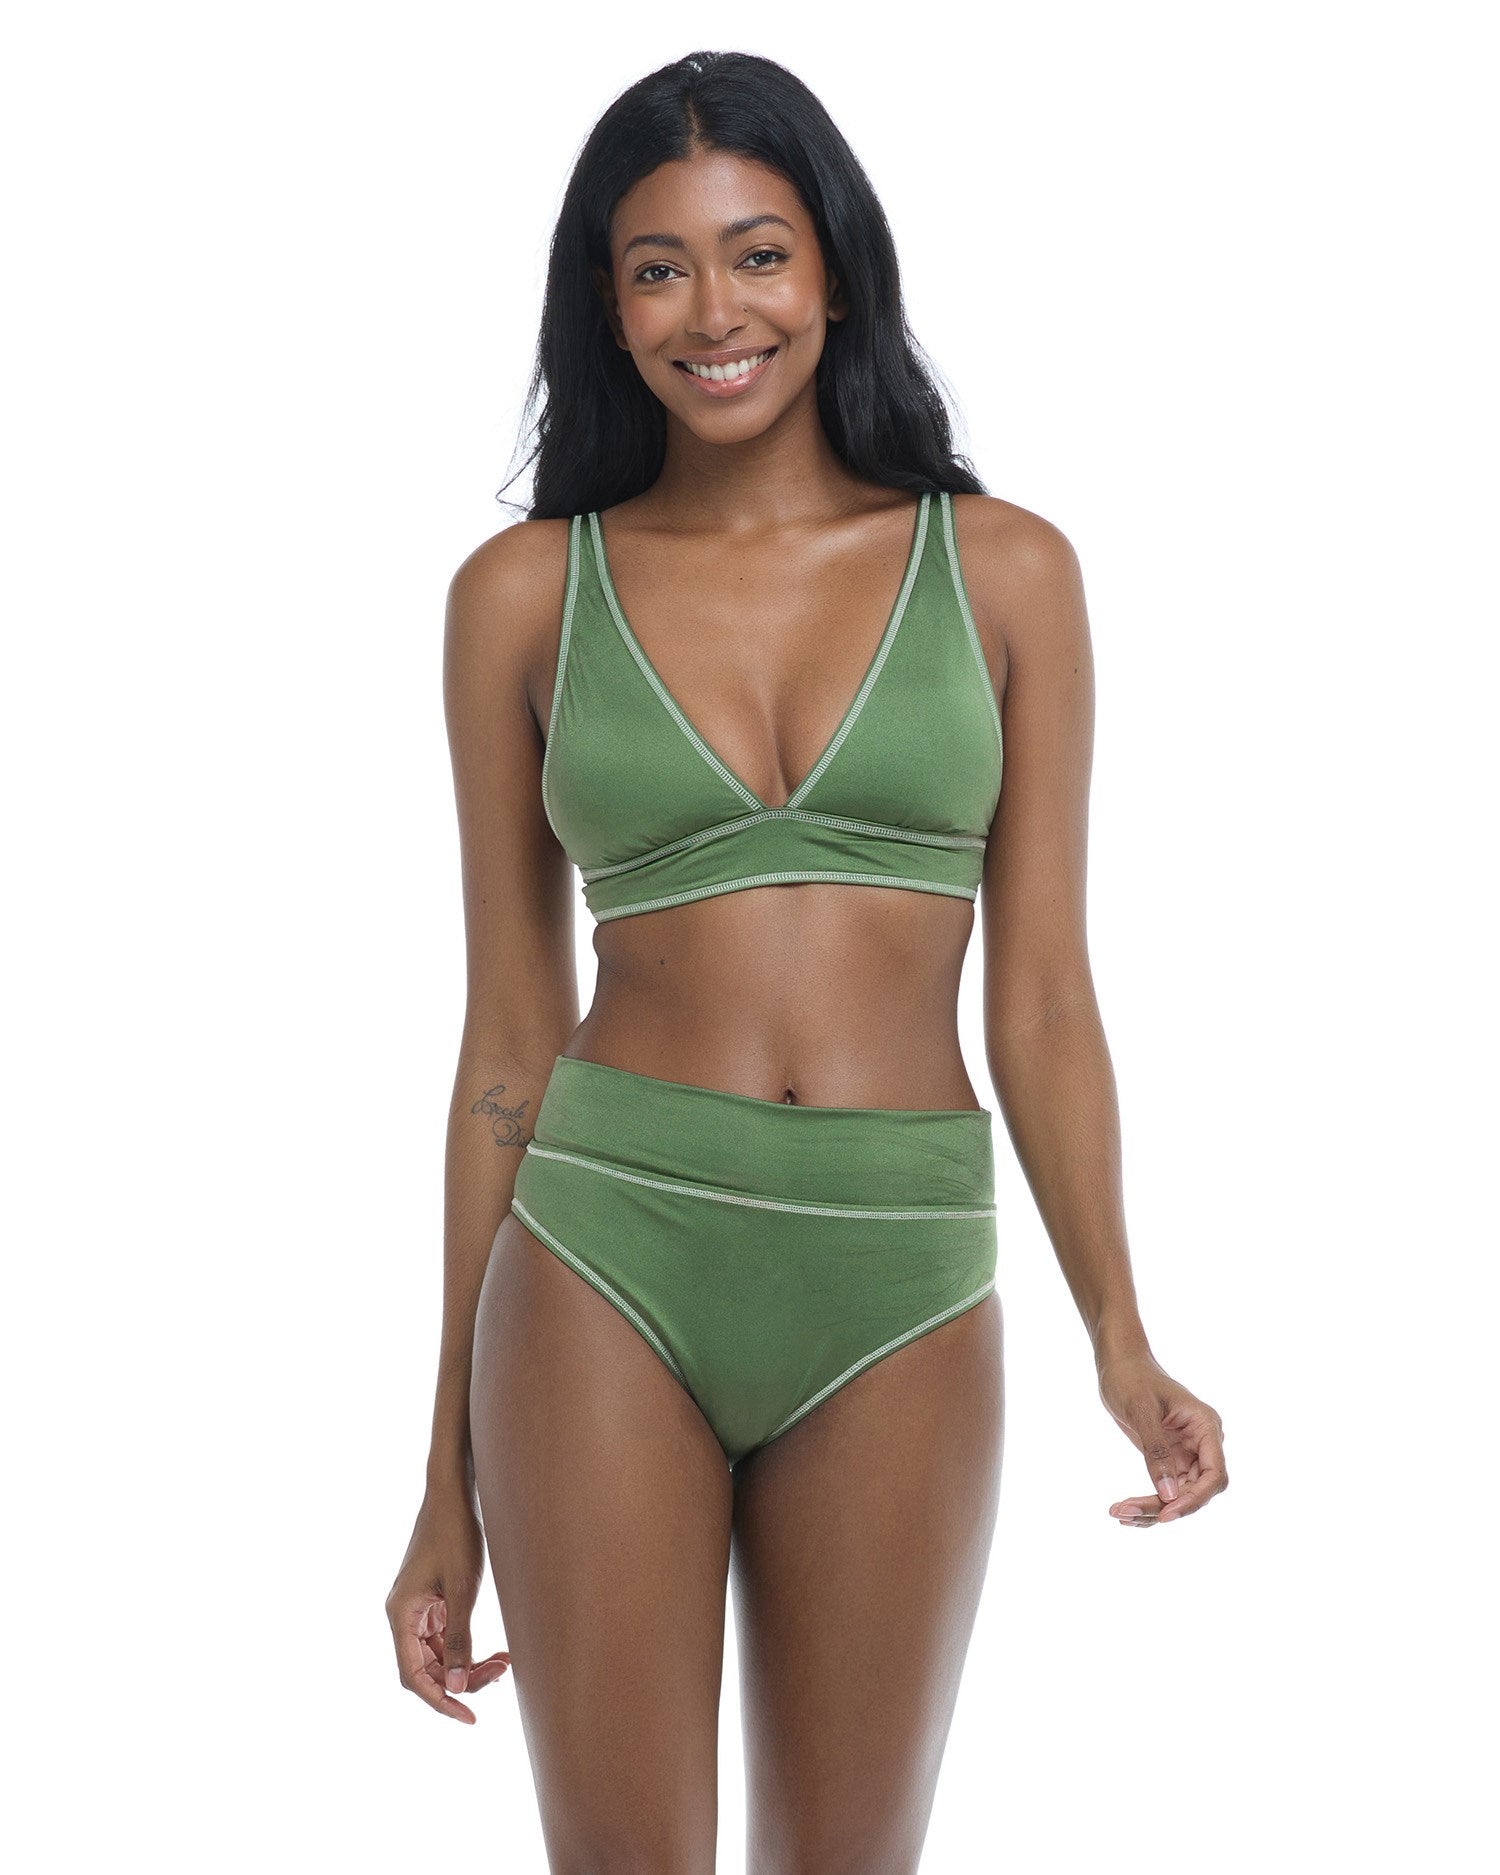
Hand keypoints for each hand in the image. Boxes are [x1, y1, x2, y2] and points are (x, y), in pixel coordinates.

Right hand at [385, 1487, 511, 1722]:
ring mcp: (417, 1609)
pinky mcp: (431, 1601)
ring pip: (438, 1656)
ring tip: (504, 1662)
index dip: (440, 1700)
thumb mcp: (462, 1589)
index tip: (469, 1717)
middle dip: (461, 1680)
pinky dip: (467, 1648)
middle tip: (501, 1675)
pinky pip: (445, 1638)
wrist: (453, 1493)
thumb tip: (458, 1687)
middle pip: (426, 1669)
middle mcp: (403, 1616)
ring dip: (468, 1665)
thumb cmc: (455, 1534)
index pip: (413, 1675)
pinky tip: (496, 1650)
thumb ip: (460, 1640)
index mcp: (401, 1614)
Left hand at [1096, 1349, 1226, 1526]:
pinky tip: (1125, 1512)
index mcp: (1205, 1427)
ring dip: (1152, 1509)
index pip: (1214, 1475)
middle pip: (1196, 1490)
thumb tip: (1169, 1496)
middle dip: (1165, 1507)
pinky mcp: (1171, 1460)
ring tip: (1118, 1513)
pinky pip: (1166, 1491)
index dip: (1194, 1499)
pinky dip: (1148, 1503)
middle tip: (1126, 1512)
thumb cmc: (1131, 1378)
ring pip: (1180, 1496)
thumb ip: (1156, 1452)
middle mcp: (1202, 1443)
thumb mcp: (1141, 1411)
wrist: (1119, 1364)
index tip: (1165, 1514)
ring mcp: (1187, 1453)